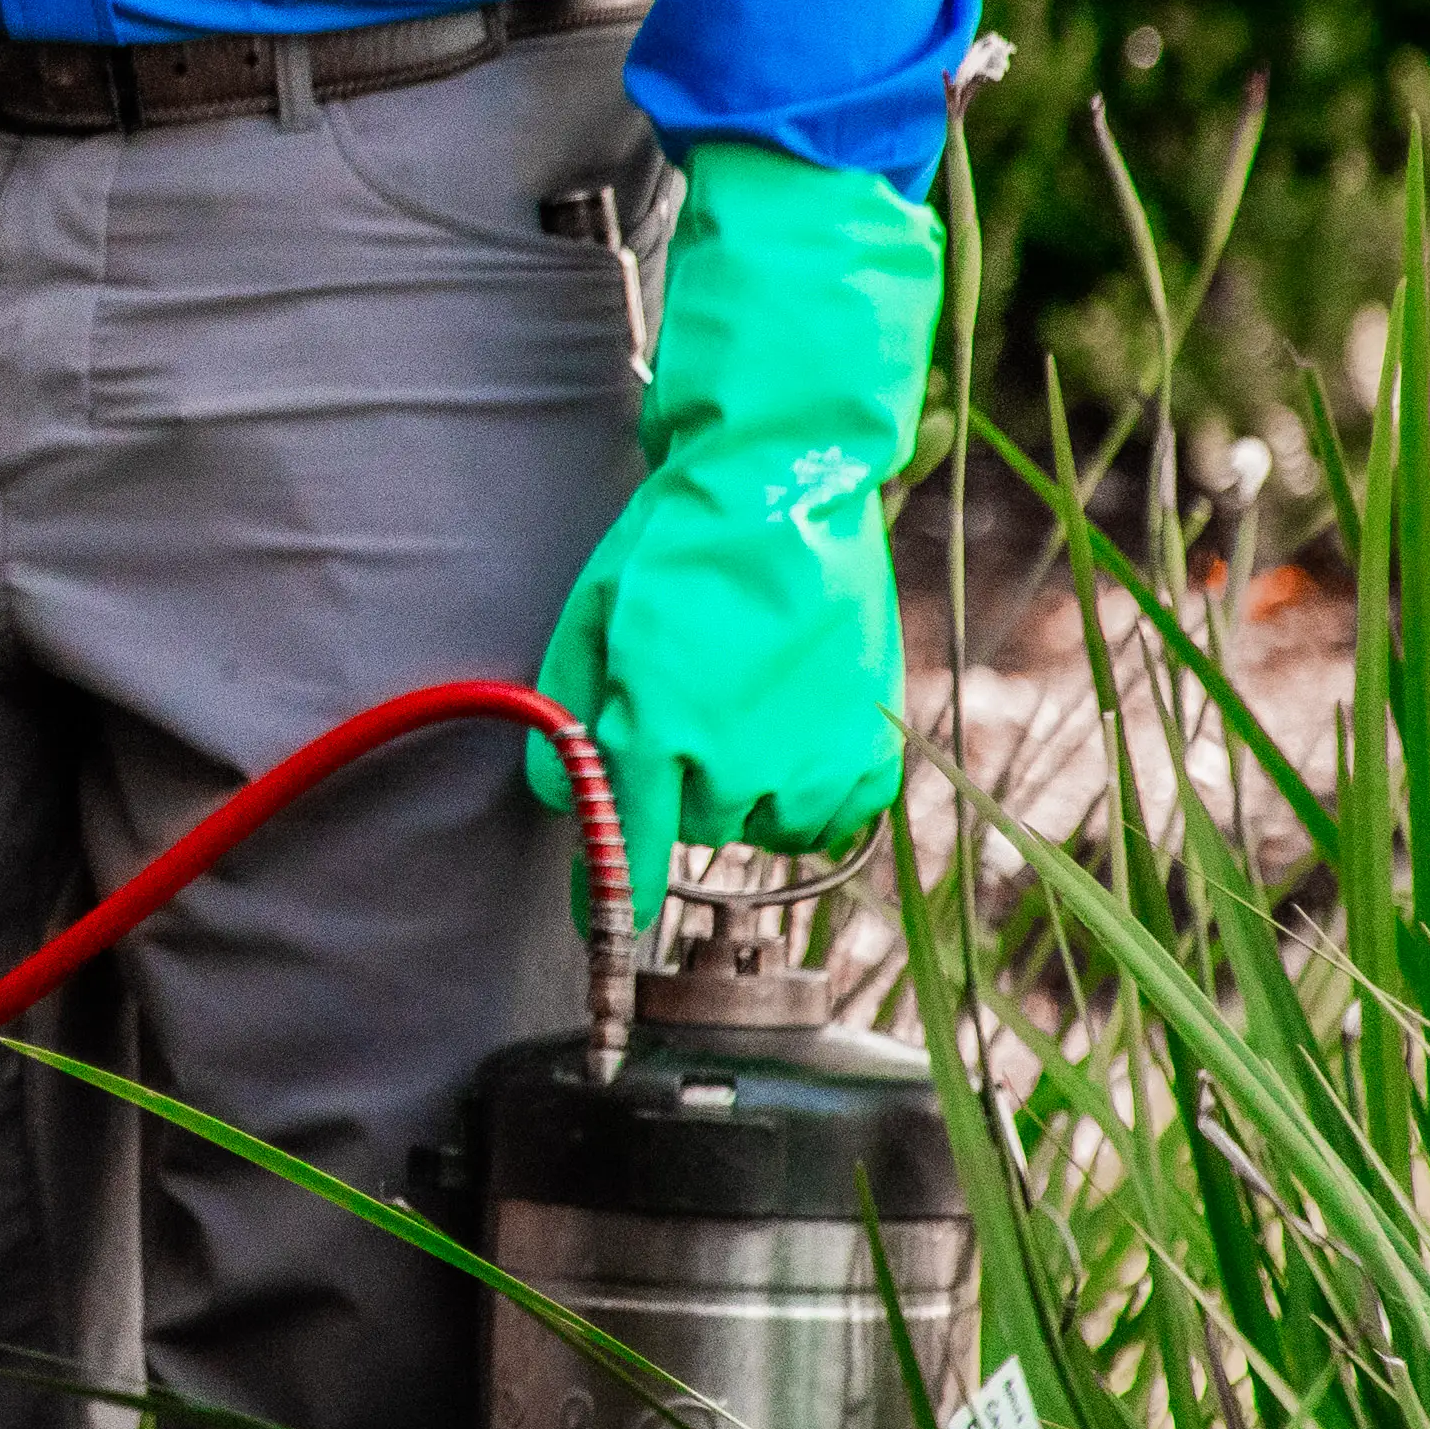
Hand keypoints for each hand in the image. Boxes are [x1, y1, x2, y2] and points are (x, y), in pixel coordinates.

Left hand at [523, 139, 941, 922]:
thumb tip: (562, 798)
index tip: (603, 939)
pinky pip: (828, 814)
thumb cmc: (671, 549)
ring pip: (757, 822)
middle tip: (687, 697)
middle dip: (676, 782)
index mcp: (654, 734)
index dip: (607, 903)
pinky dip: (810, 785)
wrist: (783, 489)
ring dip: (744, 783)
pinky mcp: (867, 753)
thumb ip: (568, 723)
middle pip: (688, 826)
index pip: (624, 856)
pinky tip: (797, 722)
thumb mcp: (588, 626)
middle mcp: (732, 766)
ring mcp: (808, 764)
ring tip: (745, 695)